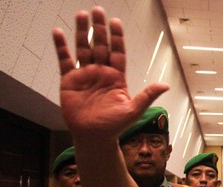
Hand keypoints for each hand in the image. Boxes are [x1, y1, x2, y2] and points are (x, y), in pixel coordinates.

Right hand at [52, 6, 167, 144]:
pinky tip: (58, 32)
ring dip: (82, 32)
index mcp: (116, 77)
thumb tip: (165, 85)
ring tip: (81, 14)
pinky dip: (61, 47)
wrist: (94, 137)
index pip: (117, 52)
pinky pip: (65, 60)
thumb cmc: (114, 126)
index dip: (117, 37)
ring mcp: (85, 75)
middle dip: (99, 28)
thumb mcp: (133, 110)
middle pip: (100, 46)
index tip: (115, 22)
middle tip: (97, 10)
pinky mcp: (69, 81)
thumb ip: (147, 95)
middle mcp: (101, 72)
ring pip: (83, 48)